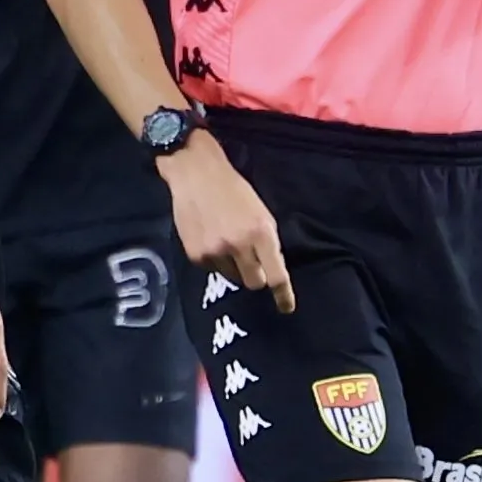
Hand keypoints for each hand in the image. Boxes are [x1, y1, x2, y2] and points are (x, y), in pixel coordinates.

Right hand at [166, 137, 292, 312]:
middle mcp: (239, 246)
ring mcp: (216, 252)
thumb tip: (270, 267)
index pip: (276, 274)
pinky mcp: (196, 255)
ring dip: (233, 265)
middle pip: (254, 282)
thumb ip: (266, 240)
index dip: (283, 295)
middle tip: (251, 262)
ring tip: (224, 238)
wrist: (195, 173)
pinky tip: (209, 236)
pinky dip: (214, 259)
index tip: (287, 308)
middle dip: (256, 276)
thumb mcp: (260, 211)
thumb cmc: (233, 189)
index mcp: (261, 232)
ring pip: (232, 276)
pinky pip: (212, 268)